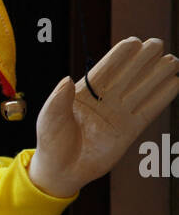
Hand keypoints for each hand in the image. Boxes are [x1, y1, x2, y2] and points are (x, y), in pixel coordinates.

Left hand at [28, 38, 178, 197]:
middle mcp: (106, 100)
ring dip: (157, 75)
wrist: (61, 172)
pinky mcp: (130, 131)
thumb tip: (66, 79)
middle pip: (128, 74)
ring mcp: (119, 114)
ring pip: (142, 89)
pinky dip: (162, 97)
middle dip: (143, 59)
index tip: (133, 43)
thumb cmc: (51, 144)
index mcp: (86, 92)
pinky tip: (174, 83)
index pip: (107, 69)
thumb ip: (58, 100)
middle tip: (157, 44)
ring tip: (172, 60)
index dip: (120, 56)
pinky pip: (149, 111)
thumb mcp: (49, 119)